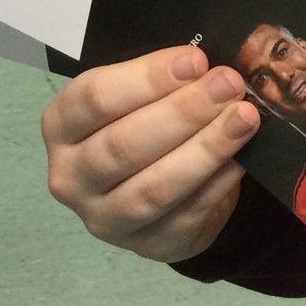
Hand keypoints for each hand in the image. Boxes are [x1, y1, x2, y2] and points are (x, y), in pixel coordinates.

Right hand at [42, 44, 260, 261]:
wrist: (159, 189)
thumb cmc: (145, 125)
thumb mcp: (139, 96)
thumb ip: (163, 79)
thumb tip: (205, 66)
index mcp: (61, 126)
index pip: (95, 98)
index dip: (148, 78)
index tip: (196, 60)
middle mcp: (72, 176)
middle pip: (125, 143)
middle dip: (184, 111)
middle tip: (229, 84)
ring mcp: (106, 218)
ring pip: (156, 186)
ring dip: (206, 148)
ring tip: (244, 118)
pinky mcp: (149, 245)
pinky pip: (187, 213)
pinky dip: (219, 182)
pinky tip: (242, 157)